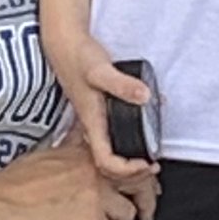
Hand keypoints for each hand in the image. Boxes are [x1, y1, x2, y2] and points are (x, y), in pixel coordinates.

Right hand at [0, 141, 139, 219]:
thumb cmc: (7, 188)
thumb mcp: (42, 157)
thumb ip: (68, 153)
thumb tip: (75, 148)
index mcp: (83, 154)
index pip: (124, 159)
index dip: (138, 173)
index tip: (143, 180)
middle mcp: (95, 173)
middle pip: (140, 183)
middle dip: (147, 200)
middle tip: (146, 212)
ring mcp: (96, 198)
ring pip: (128, 215)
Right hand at [46, 31, 161, 212]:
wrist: (63, 45)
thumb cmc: (79, 58)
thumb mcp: (100, 70)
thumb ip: (122, 84)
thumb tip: (145, 98)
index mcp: (93, 123)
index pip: (106, 161)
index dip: (126, 170)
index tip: (147, 164)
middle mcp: (94, 127)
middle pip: (110, 165)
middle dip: (133, 174)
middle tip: (155, 168)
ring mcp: (96, 122)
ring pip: (112, 152)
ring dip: (131, 161)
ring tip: (151, 160)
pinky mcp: (100, 113)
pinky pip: (115, 137)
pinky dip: (130, 142)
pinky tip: (145, 133)